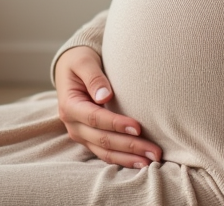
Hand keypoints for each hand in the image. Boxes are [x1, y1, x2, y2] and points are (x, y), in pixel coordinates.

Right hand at [54, 46, 161, 168]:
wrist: (71, 67)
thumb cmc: (79, 61)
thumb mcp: (84, 61)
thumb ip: (93, 77)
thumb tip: (104, 96)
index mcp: (69, 106)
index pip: (95, 118)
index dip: (116, 124)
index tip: (138, 127)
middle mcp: (73, 125)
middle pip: (103, 139)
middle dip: (129, 146)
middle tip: (154, 151)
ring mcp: (81, 134)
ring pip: (105, 152)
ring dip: (128, 158)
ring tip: (151, 161)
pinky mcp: (89, 139)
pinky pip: (105, 153)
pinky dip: (122, 159)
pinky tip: (139, 162)